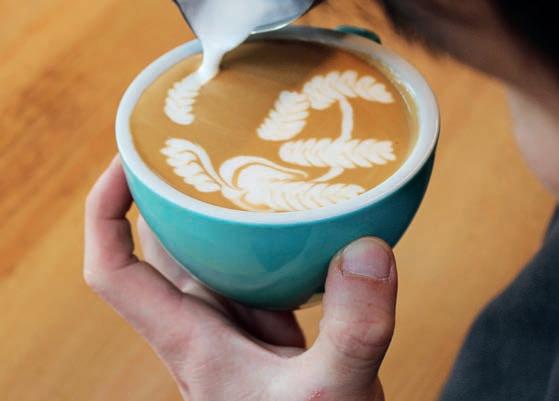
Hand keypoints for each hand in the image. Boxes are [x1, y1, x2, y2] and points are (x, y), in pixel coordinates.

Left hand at [84, 156, 397, 400]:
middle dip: (168, 191)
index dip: (105, 210)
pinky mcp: (267, 326)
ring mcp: (236, 326)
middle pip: (162, 244)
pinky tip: (290, 213)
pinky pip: (254, 267)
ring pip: (211, 252)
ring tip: (241, 158)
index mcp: (191, 340)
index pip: (115, 270)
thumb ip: (353, 329)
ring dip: (218, 210)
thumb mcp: (332, 393)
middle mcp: (203, 326)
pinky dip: (265, 236)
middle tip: (195, 137)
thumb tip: (366, 250)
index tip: (127, 160)